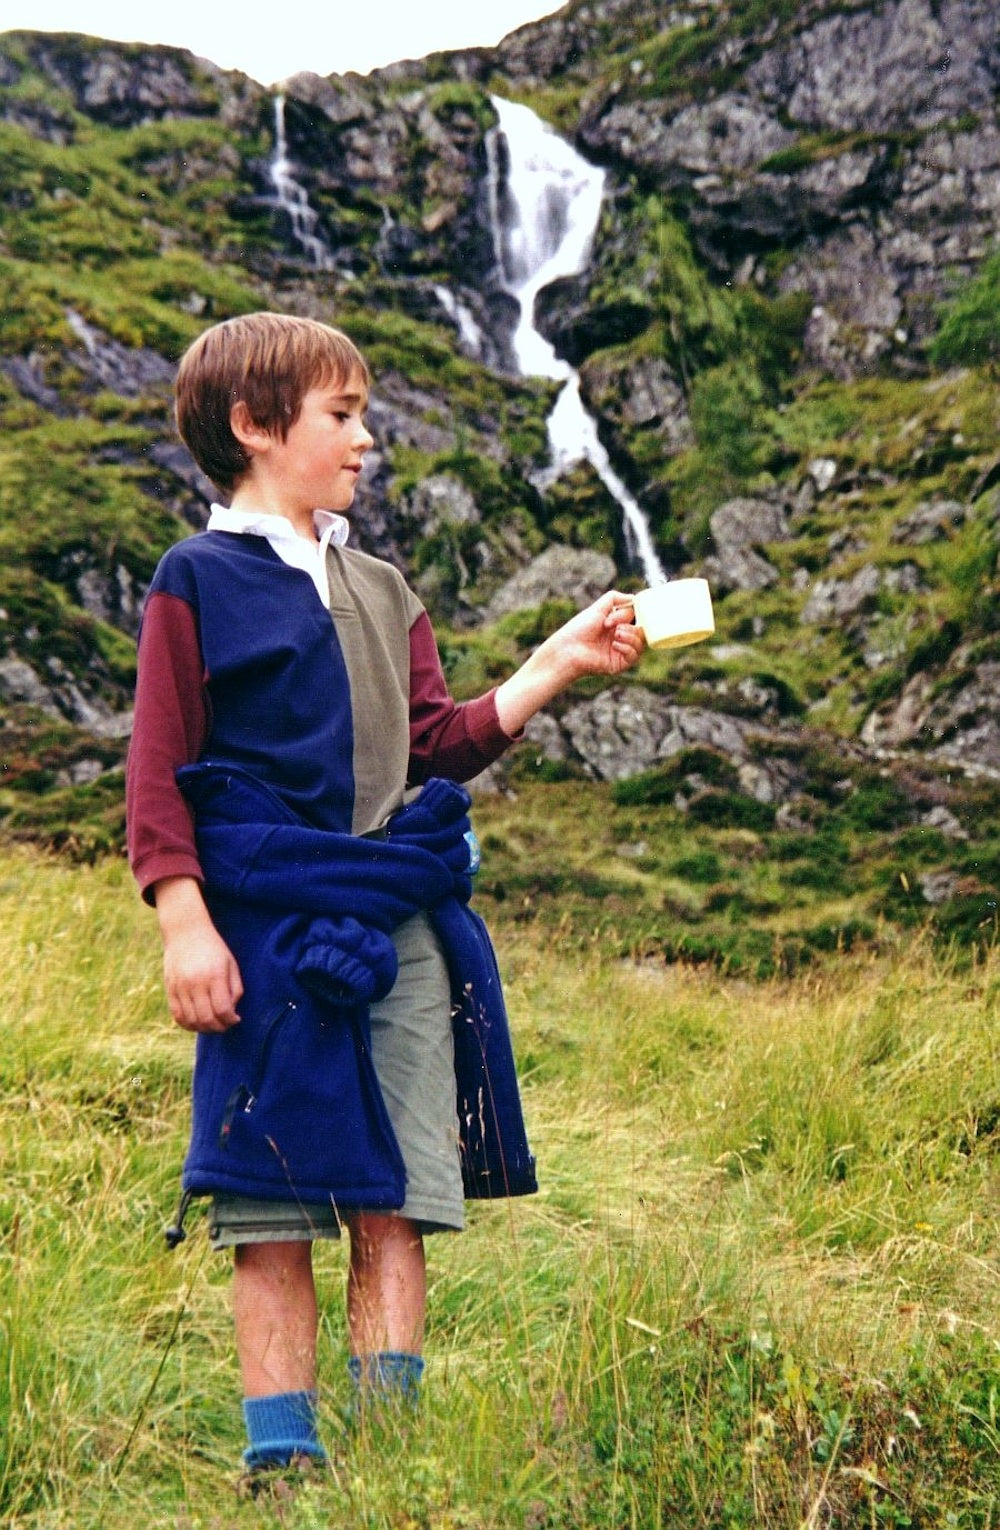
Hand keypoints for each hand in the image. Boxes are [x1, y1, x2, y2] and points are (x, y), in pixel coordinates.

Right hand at [154, 877, 243, 1031]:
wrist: (186, 932)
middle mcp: (195, 982)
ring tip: (213, 1024)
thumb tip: (232, 1013)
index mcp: (214, 975)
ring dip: (204, 1029)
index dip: (231, 1020)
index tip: (236, 1019)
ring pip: (192, 1021)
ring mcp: (180, 987)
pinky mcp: (170, 989)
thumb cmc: (214, 949)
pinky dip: (188, 1024)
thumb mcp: (230, 964)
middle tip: (225, 1025)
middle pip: (207, 1019)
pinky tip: (197, 1023)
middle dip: (219, 1028)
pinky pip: (177, 1016)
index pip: (222, 1009)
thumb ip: (235, 989)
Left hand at [495, 590, 645, 736]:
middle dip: (630, 626)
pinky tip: (615, 645)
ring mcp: (620, 652)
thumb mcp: (597, 608)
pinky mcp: (619, 665)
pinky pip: (634, 656)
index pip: (635, 618)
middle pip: (641, 631)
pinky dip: (627, 648)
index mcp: (616, 625)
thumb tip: (634, 598)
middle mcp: (620, 638)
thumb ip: (614, 598)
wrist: (568, 648)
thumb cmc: (579, 629)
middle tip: (612, 626)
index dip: (629, 615)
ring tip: (615, 635)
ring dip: (630, 636)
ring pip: (640, 643)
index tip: (613, 615)